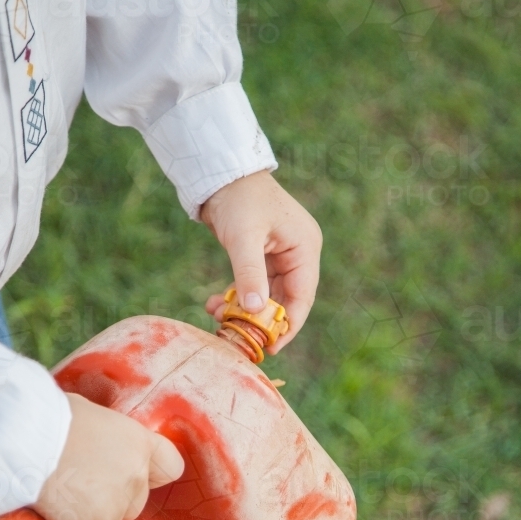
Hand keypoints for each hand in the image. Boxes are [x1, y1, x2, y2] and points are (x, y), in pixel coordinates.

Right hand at [32, 393, 183, 519]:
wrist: (20, 439)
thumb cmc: (43, 418)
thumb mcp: (85, 413)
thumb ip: (101, 434)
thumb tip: (90, 440)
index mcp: (137, 442)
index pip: (169, 466)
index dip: (152, 476)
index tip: (131, 477)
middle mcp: (135, 474)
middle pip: (134, 503)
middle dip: (108, 502)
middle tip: (77, 489)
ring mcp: (116, 504)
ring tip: (58, 502)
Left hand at [201, 170, 321, 353]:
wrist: (220, 172)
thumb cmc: (238, 199)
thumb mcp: (244, 238)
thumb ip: (250, 275)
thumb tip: (256, 312)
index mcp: (305, 248)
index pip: (302, 298)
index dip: (287, 326)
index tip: (269, 347)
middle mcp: (297, 254)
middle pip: (286, 300)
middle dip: (261, 320)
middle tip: (238, 337)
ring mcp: (280, 255)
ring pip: (267, 296)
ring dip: (244, 310)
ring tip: (218, 316)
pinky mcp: (261, 255)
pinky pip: (254, 286)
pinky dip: (237, 297)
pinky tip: (215, 303)